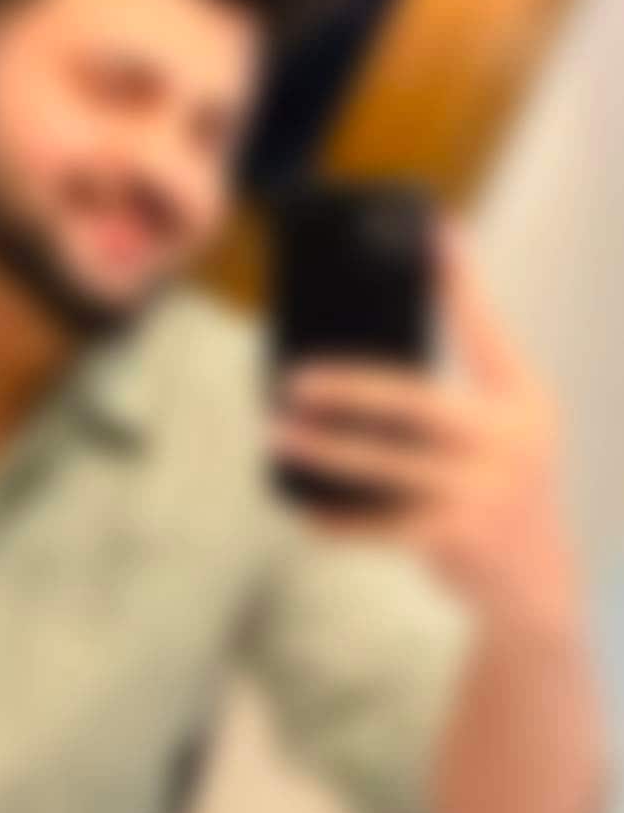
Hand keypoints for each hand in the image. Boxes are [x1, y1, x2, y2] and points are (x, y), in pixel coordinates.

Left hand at [267, 220, 582, 636]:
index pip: (488, 330)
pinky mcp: (454, 538)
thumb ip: (462, 385)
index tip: (430, 230)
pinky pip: (378, 525)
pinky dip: (337, 519)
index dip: (459, 281)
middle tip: (294, 379)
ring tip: (276, 436)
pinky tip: (303, 510)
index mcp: (523, 400)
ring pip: (387, 465)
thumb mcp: (503, 429)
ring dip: (324, 452)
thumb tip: (374, 346)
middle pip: (417, 402)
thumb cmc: (499, 487)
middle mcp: (512, 441)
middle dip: (350, 389)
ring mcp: (484, 492)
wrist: (536, 581)